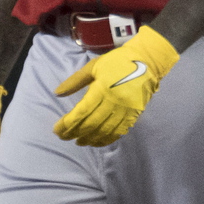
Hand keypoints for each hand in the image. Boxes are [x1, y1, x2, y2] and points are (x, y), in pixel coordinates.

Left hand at [51, 26, 179, 146]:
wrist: (146, 61)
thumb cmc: (117, 62)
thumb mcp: (93, 67)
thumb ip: (75, 81)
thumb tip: (57, 93)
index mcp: (102, 89)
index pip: (82, 112)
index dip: (68, 124)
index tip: (57, 129)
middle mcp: (114, 102)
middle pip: (91, 124)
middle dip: (75, 133)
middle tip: (63, 137)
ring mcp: (126, 110)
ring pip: (105, 131)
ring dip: (90, 139)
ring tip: (79, 142)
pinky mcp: (134, 115)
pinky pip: (119, 132)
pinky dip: (106, 140)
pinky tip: (96, 142)